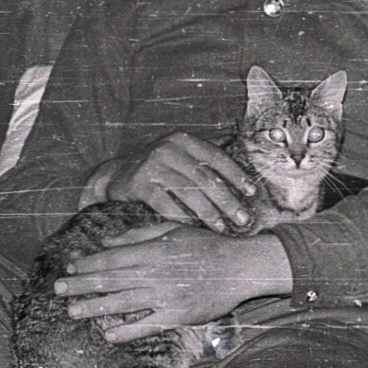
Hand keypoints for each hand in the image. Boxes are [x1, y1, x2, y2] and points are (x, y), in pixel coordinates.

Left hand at [53, 224, 292, 342]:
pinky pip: (146, 325)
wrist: (240, 266)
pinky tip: (109, 334)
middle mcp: (154, 273)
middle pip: (111, 280)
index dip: (88, 264)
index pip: (111, 258)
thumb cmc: (206, 245)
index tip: (69, 269)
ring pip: (122, 303)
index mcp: (152, 250)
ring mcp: (165, 296)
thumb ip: (138, 235)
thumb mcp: (172, 230)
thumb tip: (107, 241)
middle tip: (58, 291)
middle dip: (81, 285)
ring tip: (73, 312)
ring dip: (95, 308)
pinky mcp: (177, 315)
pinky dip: (127, 330)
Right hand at [85, 133, 256, 233]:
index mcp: (183, 139)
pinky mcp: (139, 184)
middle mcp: (168, 149)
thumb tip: (242, 169)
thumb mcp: (180, 155)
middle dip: (227, 200)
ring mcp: (152, 166)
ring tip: (221, 227)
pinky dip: (181, 217)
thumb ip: (205, 158)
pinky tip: (193, 228)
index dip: (236, 175)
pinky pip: (165, 204)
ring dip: (208, 212)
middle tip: (241, 218)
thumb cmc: (157, 169)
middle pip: (205, 177)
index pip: (216, 157)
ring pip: (188, 192)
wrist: (115, 176)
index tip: (252, 192)